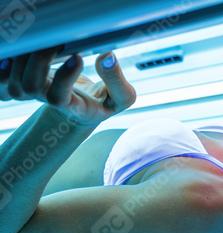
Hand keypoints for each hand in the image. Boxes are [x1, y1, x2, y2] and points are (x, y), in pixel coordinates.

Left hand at [0, 47, 135, 125]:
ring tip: (48, 42)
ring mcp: (36, 92)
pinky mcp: (27, 81)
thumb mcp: (122, 98)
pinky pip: (8, 77)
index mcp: (73, 107)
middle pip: (29, 87)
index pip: (57, 98)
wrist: (84, 109)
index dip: (63, 78)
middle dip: (38, 61)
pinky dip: (14, 61)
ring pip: (15, 82)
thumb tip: (107, 56)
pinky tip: (32, 48)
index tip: (78, 57)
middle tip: (58, 42)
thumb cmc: (104, 102)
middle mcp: (50, 101)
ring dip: (25, 58)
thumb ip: (117, 81)